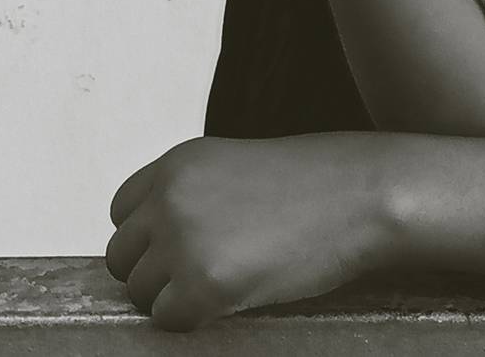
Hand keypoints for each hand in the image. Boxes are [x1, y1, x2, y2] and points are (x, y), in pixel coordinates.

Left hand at [104, 133, 394, 331]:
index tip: (188, 246)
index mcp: (177, 163)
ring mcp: (182, 240)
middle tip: (210, 270)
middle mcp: (169, 196)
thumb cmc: (313, 185)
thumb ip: (191, 195)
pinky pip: (168, 321)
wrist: (363, 195)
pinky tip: (238, 296)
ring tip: (232, 278)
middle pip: (121, 257)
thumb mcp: (236, 170)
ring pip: (139, 294)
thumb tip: (150, 248)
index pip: (121, 212)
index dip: (151, 237)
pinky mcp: (201, 284)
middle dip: (155, 272)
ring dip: (175, 297)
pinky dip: (196, 320)